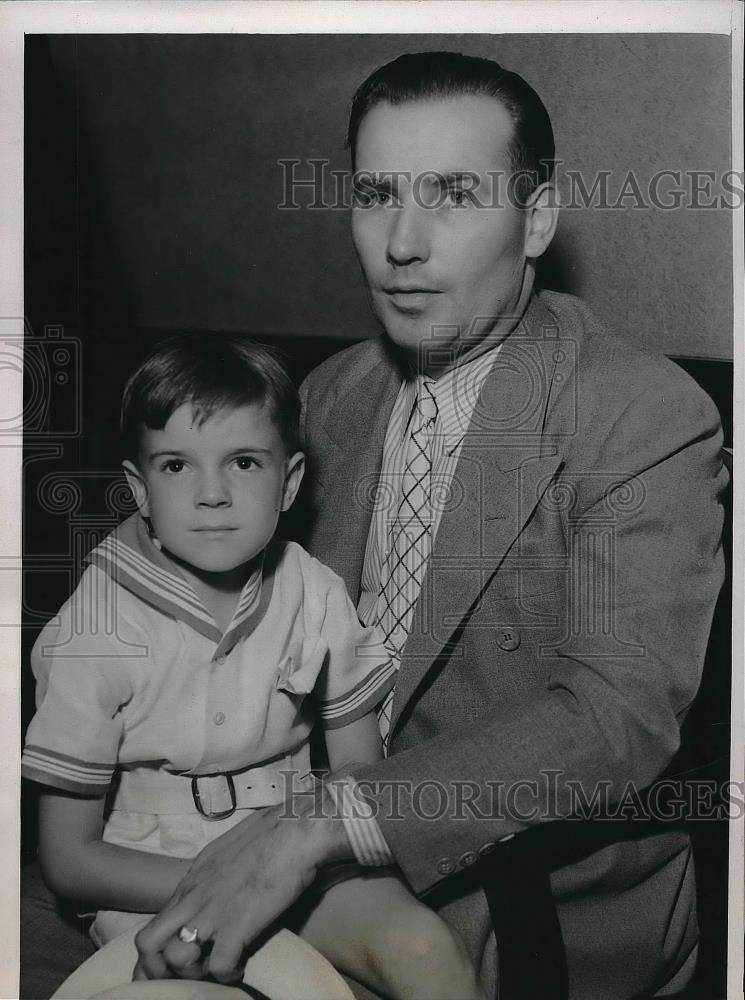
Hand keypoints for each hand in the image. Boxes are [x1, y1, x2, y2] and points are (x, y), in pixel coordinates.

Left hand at [135, 787, 349, 982]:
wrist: (294, 830)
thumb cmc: (270, 831)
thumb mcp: (227, 851)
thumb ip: (213, 874)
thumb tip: (217, 885)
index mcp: (191, 881)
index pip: (153, 925)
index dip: (155, 954)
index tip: (168, 966)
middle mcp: (193, 898)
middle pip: (147, 944)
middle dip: (157, 969)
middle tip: (182, 976)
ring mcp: (212, 913)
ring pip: (175, 958)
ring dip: (192, 973)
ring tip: (213, 971)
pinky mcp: (237, 925)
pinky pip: (218, 966)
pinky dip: (227, 975)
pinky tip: (239, 968)